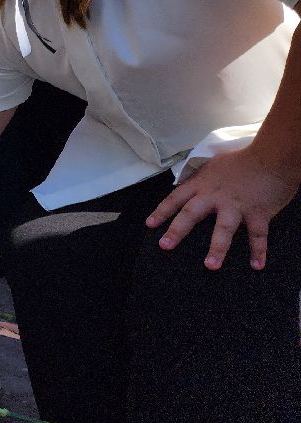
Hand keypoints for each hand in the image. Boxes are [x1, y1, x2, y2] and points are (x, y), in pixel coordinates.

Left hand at [146, 145, 299, 269]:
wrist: (272, 156)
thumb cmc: (244, 159)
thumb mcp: (215, 165)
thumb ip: (202, 178)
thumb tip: (190, 183)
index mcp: (203, 184)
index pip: (176, 198)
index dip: (162, 211)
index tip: (150, 225)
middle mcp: (215, 196)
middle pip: (191, 214)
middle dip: (177, 231)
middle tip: (165, 246)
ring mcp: (236, 205)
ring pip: (224, 229)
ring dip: (218, 248)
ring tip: (210, 266)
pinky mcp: (258, 212)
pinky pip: (258, 234)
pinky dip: (259, 250)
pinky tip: (257, 265)